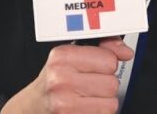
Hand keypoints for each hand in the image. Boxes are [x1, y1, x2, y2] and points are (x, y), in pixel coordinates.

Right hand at [3, 38, 133, 113]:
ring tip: (86, 98)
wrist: (31, 108)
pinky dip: (99, 113)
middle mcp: (60, 79)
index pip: (108, 59)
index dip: (107, 65)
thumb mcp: (71, 58)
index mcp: (62, 57)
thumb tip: (126, 52)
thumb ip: (102, 48)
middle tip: (88, 86)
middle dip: (105, 85)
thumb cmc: (54, 81)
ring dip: (104, 102)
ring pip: (111, 102)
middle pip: (112, 83)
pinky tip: (84, 109)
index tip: (96, 68)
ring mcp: (64, 103)